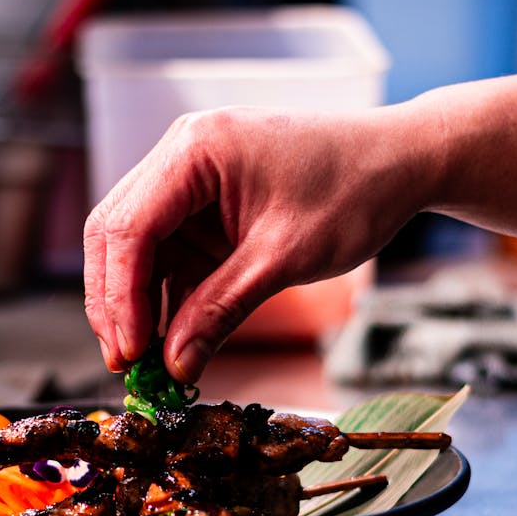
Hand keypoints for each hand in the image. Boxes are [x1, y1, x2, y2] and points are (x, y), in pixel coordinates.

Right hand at [83, 105, 437, 382]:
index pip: (128, 227)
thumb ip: (221, 309)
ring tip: (146, 362)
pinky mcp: (206, 204)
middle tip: (126, 364)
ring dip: (136, 303)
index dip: (119, 297)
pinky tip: (170, 337)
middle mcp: (181, 155)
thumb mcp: (283, 259)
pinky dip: (166, 294)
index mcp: (194, 150)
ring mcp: (190, 179)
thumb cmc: (354, 191)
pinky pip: (169, 252)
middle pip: (117, 234)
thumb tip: (175, 365)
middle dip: (116, 302)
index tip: (128, 352)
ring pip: (136, 247)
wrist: (400, 162)